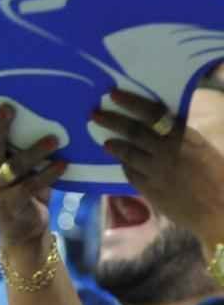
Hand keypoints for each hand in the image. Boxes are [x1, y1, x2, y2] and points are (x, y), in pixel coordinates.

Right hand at [0, 104, 66, 246]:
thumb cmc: (24, 192)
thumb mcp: (15, 170)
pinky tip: (63, 164)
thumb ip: (16, 150)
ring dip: (34, 151)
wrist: (24, 233)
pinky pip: (31, 186)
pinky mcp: (13, 205)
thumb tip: (39, 115)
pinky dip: (49, 174)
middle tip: (9, 109)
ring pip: (13, 167)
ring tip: (54, 139)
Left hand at [94, 90, 223, 243]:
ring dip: (114, 145)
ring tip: (104, 141)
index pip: (153, 113)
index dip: (131, 102)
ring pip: (128, 154)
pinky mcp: (149, 190)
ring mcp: (155, 171)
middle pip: (133, 132)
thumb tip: (162, 126)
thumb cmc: (221, 177)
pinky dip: (125, 166)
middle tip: (94, 114)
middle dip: (112, 120)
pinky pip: (131, 174)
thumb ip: (182, 136)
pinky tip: (121, 162)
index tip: (114, 94)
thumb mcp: (204, 148)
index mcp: (184, 136)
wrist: (220, 210)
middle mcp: (166, 150)